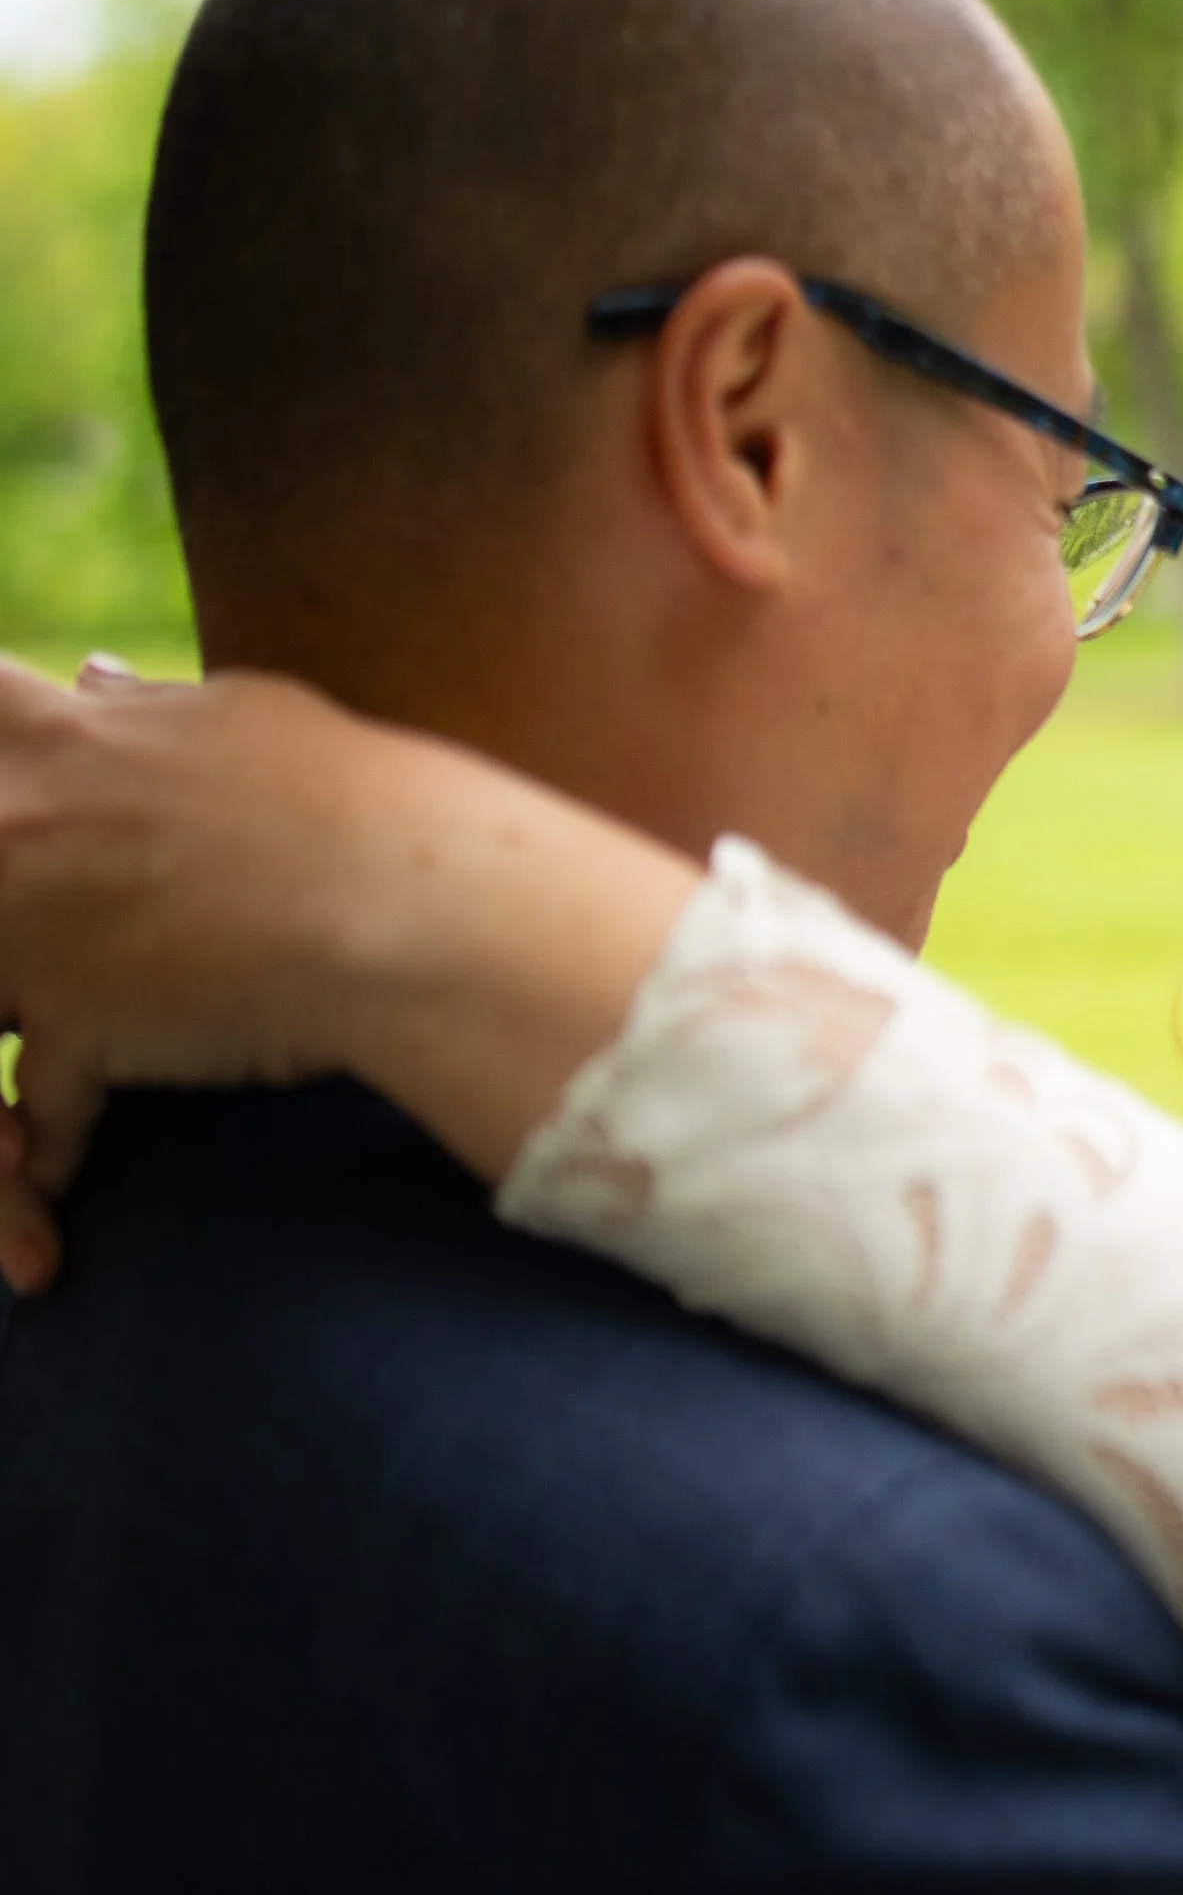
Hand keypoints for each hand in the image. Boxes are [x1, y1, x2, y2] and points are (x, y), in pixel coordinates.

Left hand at [0, 657, 383, 1285]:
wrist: (427, 904)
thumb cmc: (359, 805)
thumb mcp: (242, 722)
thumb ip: (142, 712)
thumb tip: (86, 678)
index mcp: (58, 733)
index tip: (5, 854)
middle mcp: (20, 819)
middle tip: (22, 982)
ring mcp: (36, 925)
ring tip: (15, 1135)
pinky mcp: (78, 1022)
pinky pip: (33, 1105)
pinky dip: (41, 1165)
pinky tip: (50, 1216)